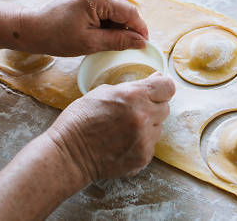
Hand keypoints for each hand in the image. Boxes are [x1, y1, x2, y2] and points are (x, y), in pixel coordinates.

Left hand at [15, 0, 147, 55]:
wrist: (31, 28)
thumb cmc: (56, 37)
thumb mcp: (90, 43)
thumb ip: (118, 40)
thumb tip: (141, 42)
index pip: (129, 12)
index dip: (139, 29)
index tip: (144, 44)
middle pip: (124, 7)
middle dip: (128, 26)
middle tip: (127, 45)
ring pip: (116, 6)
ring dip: (118, 23)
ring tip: (109, 39)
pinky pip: (106, 4)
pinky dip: (108, 18)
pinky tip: (100, 31)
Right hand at [45, 72, 175, 186]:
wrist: (69, 154)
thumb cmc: (81, 119)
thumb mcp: (104, 91)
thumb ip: (132, 87)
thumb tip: (156, 79)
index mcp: (134, 96)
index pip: (167, 87)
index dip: (162, 86)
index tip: (158, 89)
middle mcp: (143, 117)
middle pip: (165, 107)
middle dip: (153, 106)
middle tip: (134, 110)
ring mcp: (145, 139)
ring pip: (159, 127)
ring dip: (148, 125)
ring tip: (125, 128)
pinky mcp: (143, 156)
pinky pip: (151, 144)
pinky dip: (141, 142)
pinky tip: (123, 142)